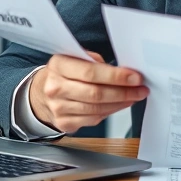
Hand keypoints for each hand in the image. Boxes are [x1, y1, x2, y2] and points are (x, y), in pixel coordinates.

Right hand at [29, 52, 148, 133]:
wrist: (40, 94)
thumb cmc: (63, 73)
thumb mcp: (74, 58)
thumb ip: (95, 62)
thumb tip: (123, 70)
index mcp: (59, 65)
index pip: (91, 72)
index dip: (116, 76)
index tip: (135, 77)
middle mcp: (56, 87)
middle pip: (96, 93)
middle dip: (123, 92)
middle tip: (140, 89)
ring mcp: (58, 107)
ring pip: (97, 109)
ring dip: (120, 103)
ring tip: (134, 96)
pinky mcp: (64, 123)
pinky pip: (93, 120)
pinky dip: (110, 112)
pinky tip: (119, 105)